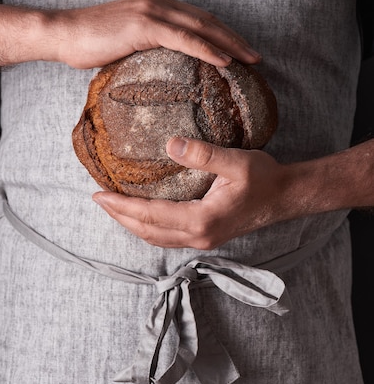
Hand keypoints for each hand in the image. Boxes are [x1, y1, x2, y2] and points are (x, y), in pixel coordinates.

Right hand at [51, 0, 260, 68]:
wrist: (61, 34)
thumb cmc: (89, 43)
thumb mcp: (125, 42)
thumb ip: (147, 46)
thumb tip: (163, 67)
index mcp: (156, 4)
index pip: (198, 19)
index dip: (223, 33)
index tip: (241, 50)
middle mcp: (159, 2)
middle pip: (207, 20)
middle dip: (235, 38)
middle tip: (256, 57)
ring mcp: (152, 11)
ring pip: (201, 27)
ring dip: (230, 44)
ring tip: (250, 60)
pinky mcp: (144, 25)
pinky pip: (183, 39)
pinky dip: (207, 49)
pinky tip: (225, 61)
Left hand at [93, 137, 292, 249]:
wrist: (286, 197)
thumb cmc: (264, 178)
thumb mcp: (236, 161)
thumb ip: (203, 154)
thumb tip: (170, 144)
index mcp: (202, 220)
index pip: (150, 215)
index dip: (121, 205)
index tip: (99, 194)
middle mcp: (199, 236)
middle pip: (147, 231)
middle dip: (119, 216)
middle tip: (98, 200)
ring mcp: (203, 239)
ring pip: (156, 238)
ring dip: (131, 224)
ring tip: (113, 208)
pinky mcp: (206, 236)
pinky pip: (167, 237)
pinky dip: (148, 227)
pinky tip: (142, 215)